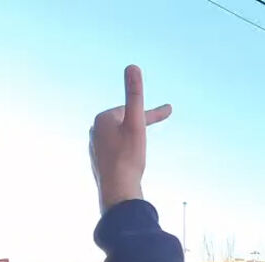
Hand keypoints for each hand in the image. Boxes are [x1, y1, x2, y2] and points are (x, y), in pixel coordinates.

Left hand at [89, 65, 171, 213]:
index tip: (170, 111)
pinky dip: (127, 154)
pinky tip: (130, 166)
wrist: (117, 192)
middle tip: (151, 139)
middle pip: (127, 124)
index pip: (133, 110)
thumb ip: (135, 95)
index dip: (151, 114)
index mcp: (102, 118)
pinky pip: (117, 152)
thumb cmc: (128, 157)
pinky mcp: (98, 162)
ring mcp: (94, 148)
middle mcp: (94, 131)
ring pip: (122, 139)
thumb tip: (132, 66)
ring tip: (138, 157)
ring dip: (134, 143)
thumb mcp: (136, 123)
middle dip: (141, 128)